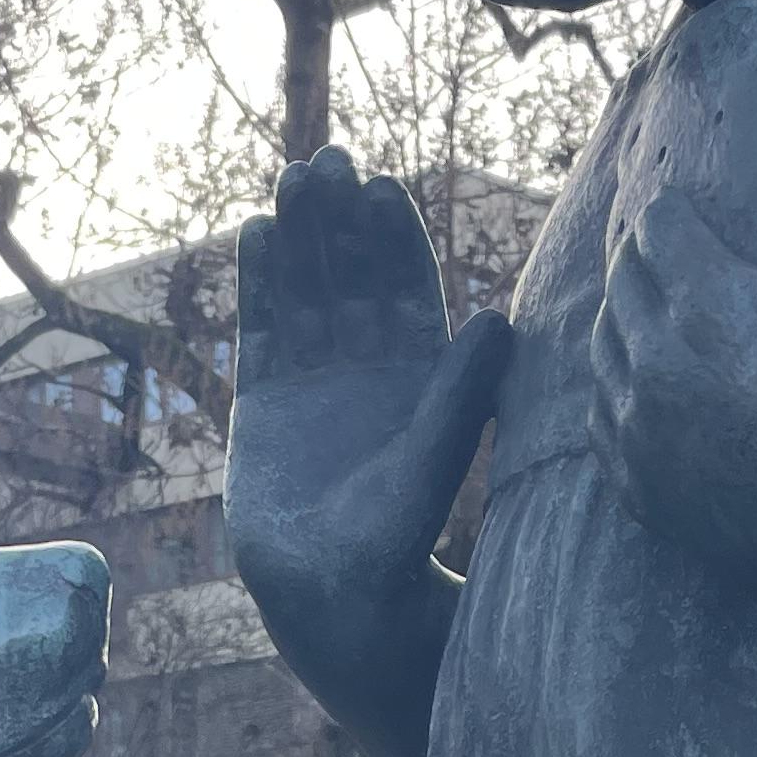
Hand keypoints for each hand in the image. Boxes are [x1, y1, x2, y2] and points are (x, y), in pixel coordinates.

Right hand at [227, 146, 509, 612]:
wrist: (330, 595)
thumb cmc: (393, 541)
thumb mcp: (432, 464)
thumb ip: (459, 395)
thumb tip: (500, 320)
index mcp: (419, 375)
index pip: (407, 290)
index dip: (395, 239)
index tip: (382, 189)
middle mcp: (368, 368)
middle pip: (353, 276)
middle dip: (341, 220)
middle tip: (328, 160)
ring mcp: (315, 379)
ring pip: (307, 290)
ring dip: (300, 236)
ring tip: (290, 180)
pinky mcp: (265, 400)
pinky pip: (262, 327)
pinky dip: (258, 282)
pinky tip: (256, 232)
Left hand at [590, 189, 756, 616]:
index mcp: (710, 301)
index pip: (655, 228)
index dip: (674, 213)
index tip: (684, 212)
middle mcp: (659, 362)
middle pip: (621, 286)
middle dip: (645, 263)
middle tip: (666, 260)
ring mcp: (643, 433)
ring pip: (603, 356)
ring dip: (627, 329)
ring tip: (656, 323)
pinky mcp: (644, 491)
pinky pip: (605, 426)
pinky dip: (619, 399)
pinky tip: (645, 392)